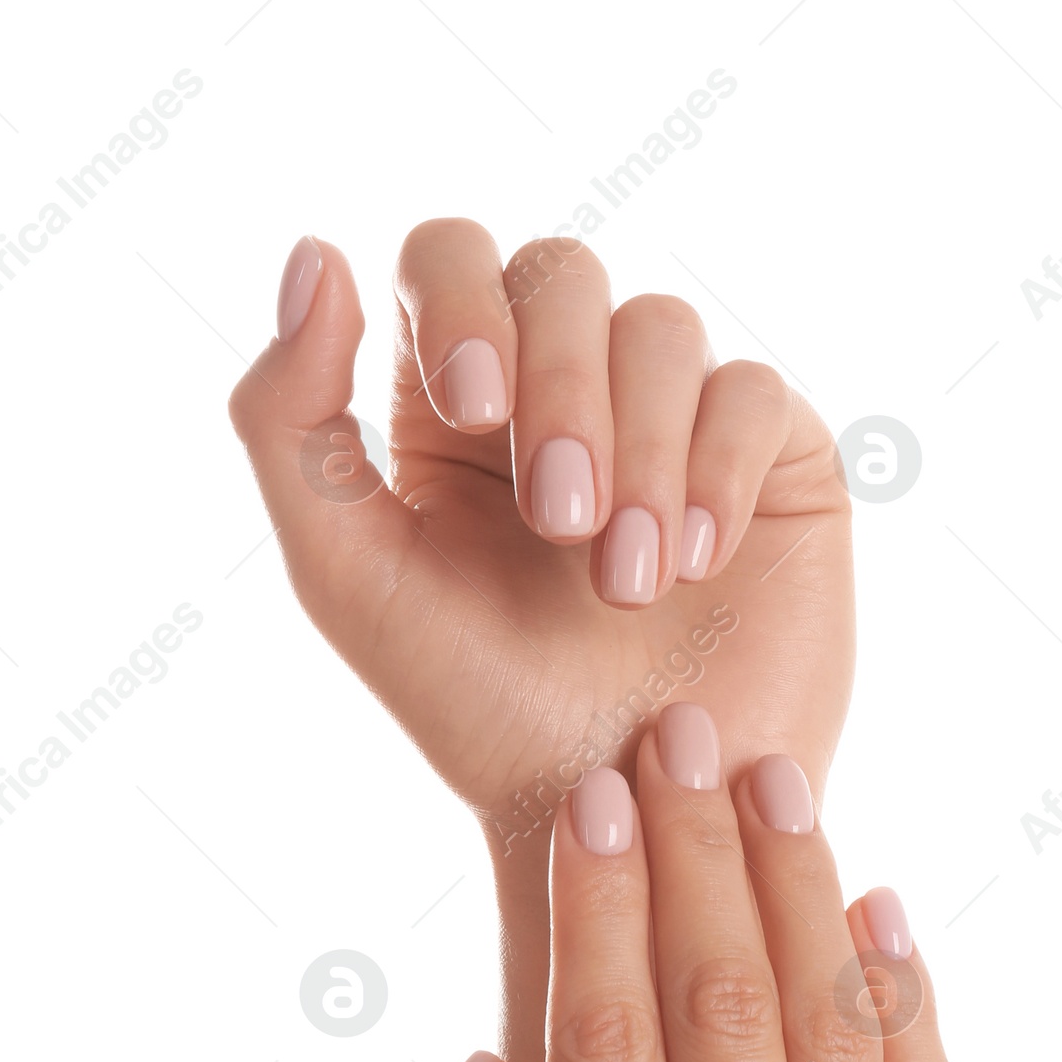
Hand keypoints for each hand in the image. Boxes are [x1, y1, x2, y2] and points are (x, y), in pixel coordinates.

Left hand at [228, 226, 853, 857]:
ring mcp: (675, 412)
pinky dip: (720, 468)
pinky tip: (698, 560)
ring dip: (642, 454)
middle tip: (561, 521)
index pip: (451, 255)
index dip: (463, 301)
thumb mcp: (348, 576)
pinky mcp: (771, 456)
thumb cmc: (475, 705)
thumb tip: (314, 251)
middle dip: (563, 390)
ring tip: (628, 584)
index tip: (476, 408)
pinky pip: (754, 391)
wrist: (620, 810)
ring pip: (662, 328)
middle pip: (563, 275)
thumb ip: (290, 421)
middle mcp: (567, 383)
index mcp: (456, 397)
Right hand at [380, 706, 979, 1061]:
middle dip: (700, 853)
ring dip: (803, 893)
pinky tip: (880, 908)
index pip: (611, 1044)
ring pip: (837, 1042)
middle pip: (729, 1011)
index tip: (598, 796)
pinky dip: (907, 1004)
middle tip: (681, 736)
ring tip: (770, 781)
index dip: (602, 902)